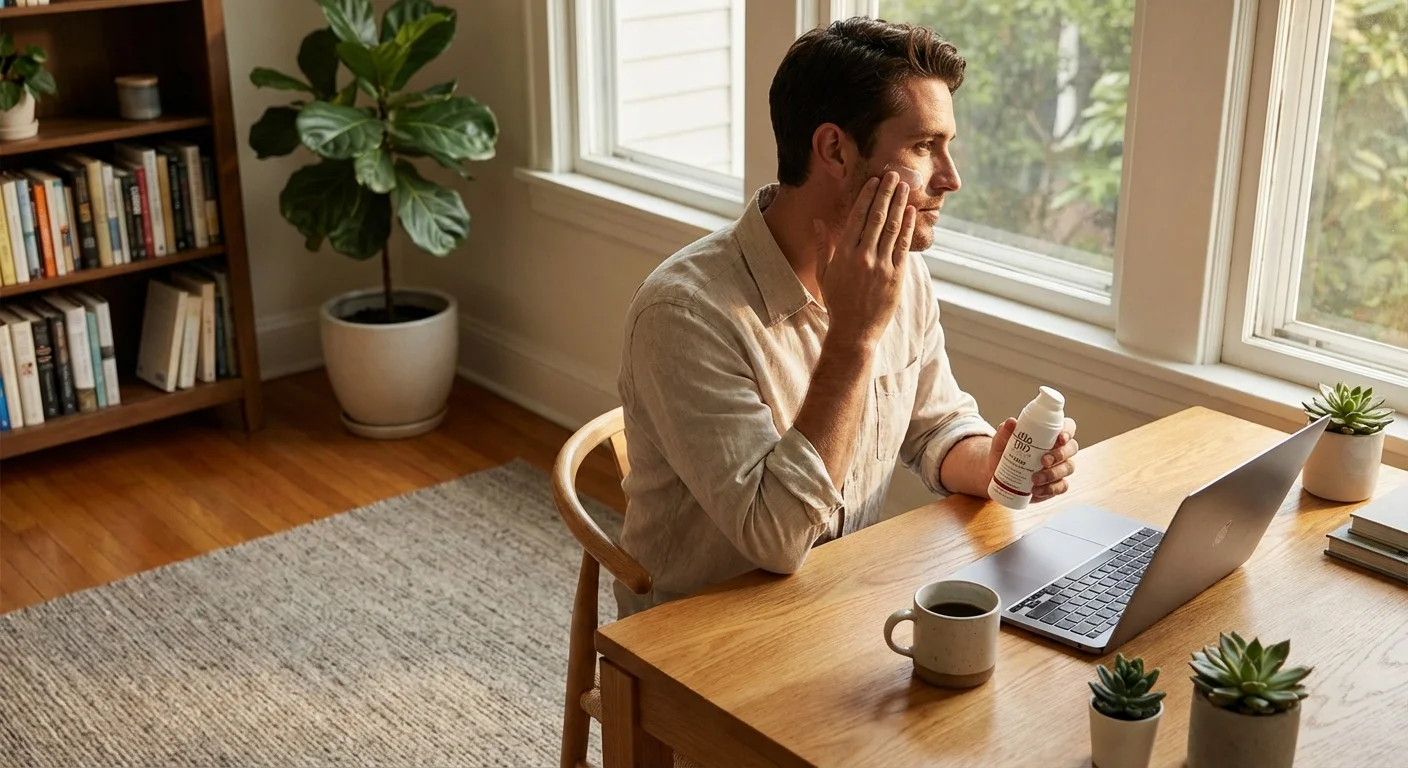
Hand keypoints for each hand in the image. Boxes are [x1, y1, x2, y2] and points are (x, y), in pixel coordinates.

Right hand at [814, 172, 915, 349]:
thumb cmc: (838, 302)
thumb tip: (818, 222)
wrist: (855, 331)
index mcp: (844, 254)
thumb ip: (823, 246)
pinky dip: (907, 227)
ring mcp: (881, 266)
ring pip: (891, 228)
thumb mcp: (824, 274)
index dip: (867, 197)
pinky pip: (903, 246)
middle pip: (876, 217)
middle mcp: (863, 257)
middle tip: (893, 175)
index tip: (874, 181)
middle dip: (886, 193)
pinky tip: (911, 212)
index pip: (857, 218)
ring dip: (899, 204)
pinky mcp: (896, 276)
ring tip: (905, 187)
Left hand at [988, 417, 1078, 502]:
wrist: (997, 477)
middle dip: (1060, 454)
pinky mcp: (1056, 484)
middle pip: (1072, 448)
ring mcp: (1059, 468)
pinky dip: (1050, 489)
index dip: (1068, 431)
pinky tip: (1036, 490)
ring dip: (1053, 473)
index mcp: (1049, 434)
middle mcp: (1058, 450)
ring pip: (1068, 468)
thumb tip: (1011, 421)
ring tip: (1034, 479)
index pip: (1068, 427)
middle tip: (1043, 461)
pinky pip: (1062, 486)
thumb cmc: (1003, 454)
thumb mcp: (1000, 443)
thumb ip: (1005, 432)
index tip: (1060, 438)